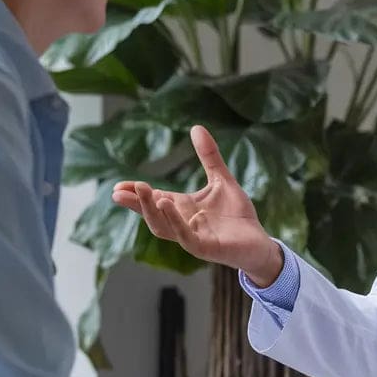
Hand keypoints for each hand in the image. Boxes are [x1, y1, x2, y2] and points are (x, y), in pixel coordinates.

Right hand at [112, 125, 282, 283]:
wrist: (259, 243)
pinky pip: (186, 237)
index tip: (118, 186)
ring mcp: (192, 238)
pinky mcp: (206, 248)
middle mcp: (183, 224)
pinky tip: (167, 204)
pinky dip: (175, 222)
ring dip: (152, 211)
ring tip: (142, 191)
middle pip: (153, 215)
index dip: (136, 194)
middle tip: (119, 191)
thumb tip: (196, 127)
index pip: (154, 201)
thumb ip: (209, 157)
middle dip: (136, 203)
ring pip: (164, 228)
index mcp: (183, 209)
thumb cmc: (238, 216)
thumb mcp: (221, 180)